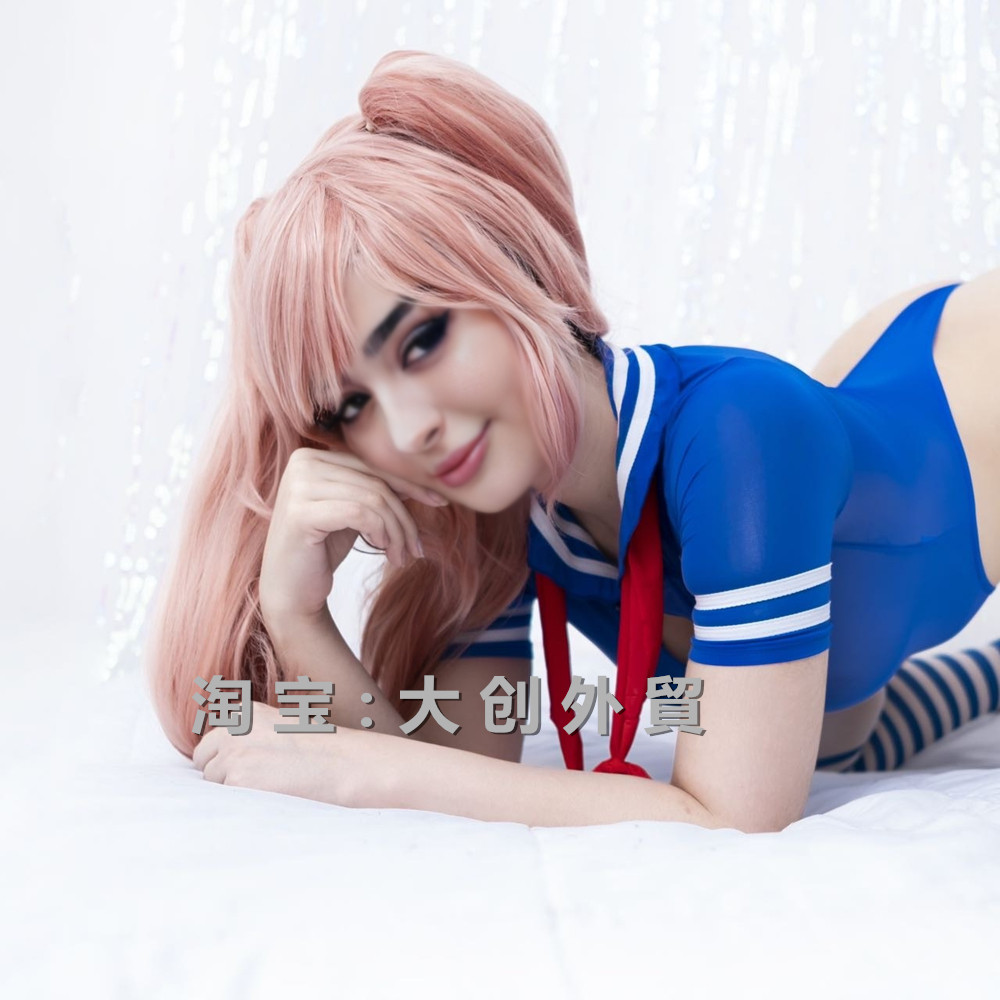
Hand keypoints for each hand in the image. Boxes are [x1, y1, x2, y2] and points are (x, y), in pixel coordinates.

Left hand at [192, 700, 345, 802]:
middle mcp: (233, 728)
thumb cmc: (321, 749)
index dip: (227, 758)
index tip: (248, 766)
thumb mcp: (282, 725)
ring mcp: (233, 754)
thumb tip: (225, 754)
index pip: (211, 742)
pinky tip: (268, 796)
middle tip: (255, 780)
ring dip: (232, 790)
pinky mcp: (238, 780)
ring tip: (268, 787)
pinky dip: (241, 803)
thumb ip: (251, 733)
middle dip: (221, 773)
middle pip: (204, 760)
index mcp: (244, 713)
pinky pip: (224, 800)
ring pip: (213, 782)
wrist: (341, 764)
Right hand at [259, 445, 449, 621]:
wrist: (291, 592)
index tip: (439, 502)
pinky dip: (380, 532)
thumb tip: (419, 480)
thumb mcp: (354, 512)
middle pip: (375, 480)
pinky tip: (382, 550)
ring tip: (400, 555)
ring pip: (373, 498)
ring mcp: (298, 485)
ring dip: (396, 531)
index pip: (372, 464)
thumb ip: (376, 490)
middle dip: (404, 516)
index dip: (409, 483)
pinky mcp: (300, 512)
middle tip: (416, 547)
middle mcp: (302, 462)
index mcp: (312, 455)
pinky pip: (359, 513)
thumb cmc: (322, 549)